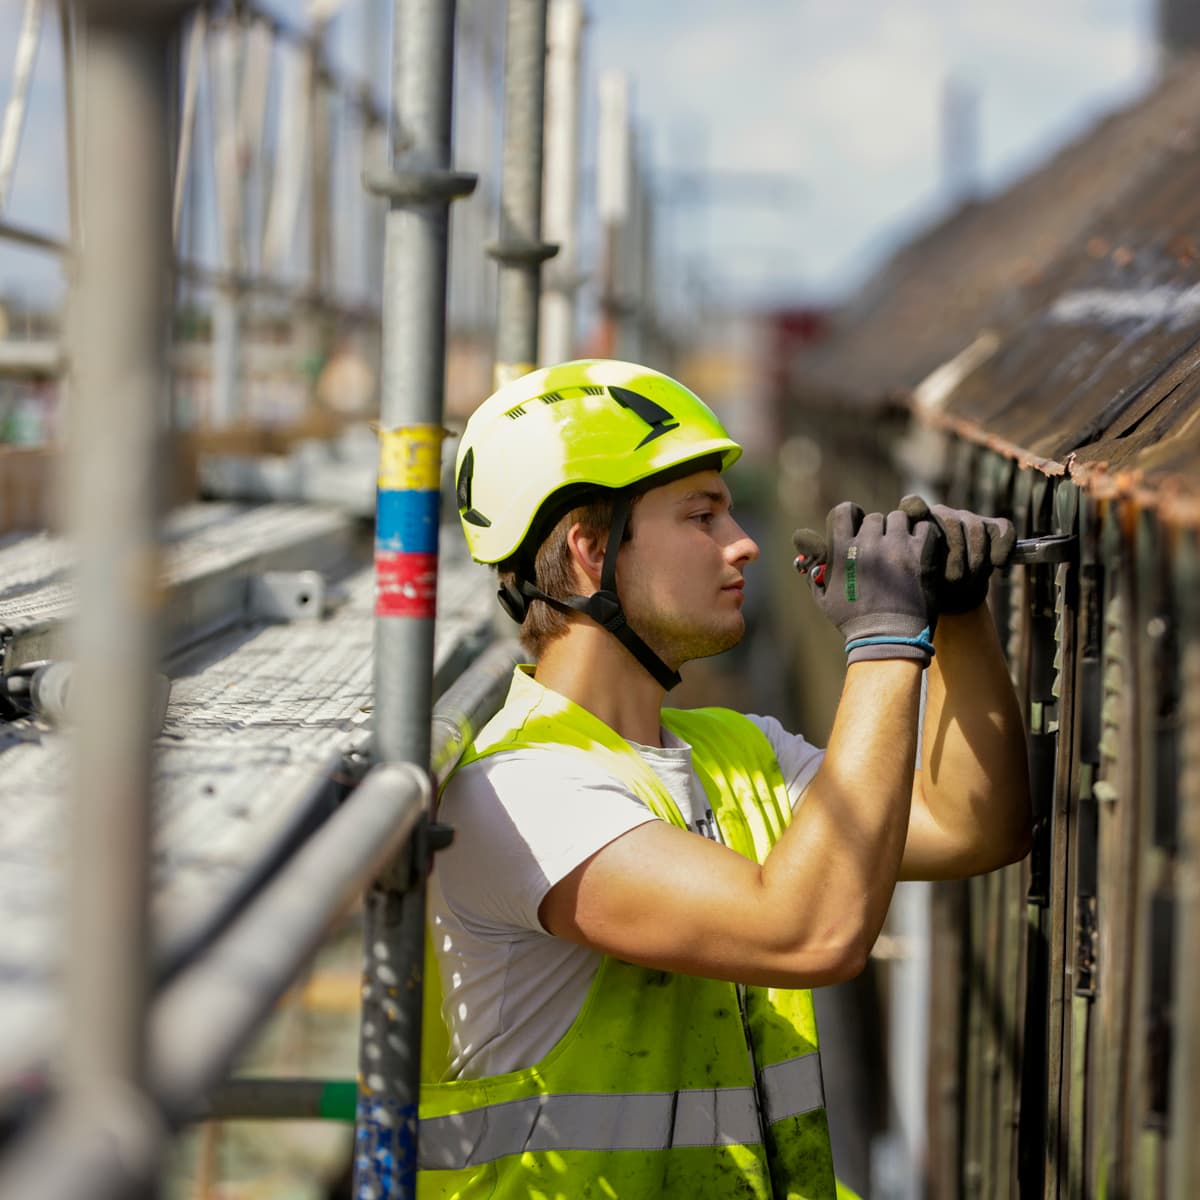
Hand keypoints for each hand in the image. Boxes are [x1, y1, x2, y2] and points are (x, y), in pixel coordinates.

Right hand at [793, 501, 940, 665]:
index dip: (852, 516)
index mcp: (843, 551)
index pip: (844, 511)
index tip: (858, 527)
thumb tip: (808, 561)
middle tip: (883, 547)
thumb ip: (814, 577)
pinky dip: (923, 537)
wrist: (889, 639)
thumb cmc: (854, 623)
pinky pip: (924, 528)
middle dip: (878, 530)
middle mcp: (868, 544)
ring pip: (899, 518)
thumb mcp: (824, 601)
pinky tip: (919, 551)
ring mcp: (896, 547)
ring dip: (900, 530)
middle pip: (874, 517)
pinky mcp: (921, 554)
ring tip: (902, 548)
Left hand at [897, 495, 1015, 613]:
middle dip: (955, 553)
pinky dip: (1002, 546)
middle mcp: (939, 515)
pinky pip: (1001, 528)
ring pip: (974, 527)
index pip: (912, 504)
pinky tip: (998, 564)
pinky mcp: (991, 527)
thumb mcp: (914, 579)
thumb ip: (908, 564)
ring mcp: (965, 519)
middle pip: (949, 520)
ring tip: (967, 582)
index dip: (916, 509)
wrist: (952, 596)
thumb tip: (902, 558)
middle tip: (953, 580)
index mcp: (915, 525)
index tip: (919, 521)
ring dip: (975, 558)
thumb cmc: (927, 587)